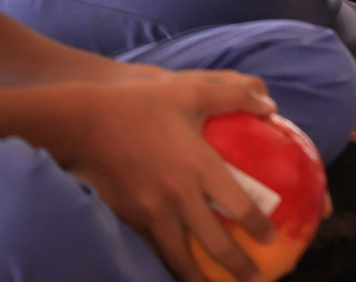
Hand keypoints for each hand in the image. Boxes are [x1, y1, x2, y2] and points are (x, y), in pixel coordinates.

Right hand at [55, 71, 281, 281]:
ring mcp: (149, 211)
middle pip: (213, 243)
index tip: (273, 238)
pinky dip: (166, 264)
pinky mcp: (127, 217)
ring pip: (178, 257)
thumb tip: (271, 106)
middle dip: (237, 266)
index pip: (239, 206)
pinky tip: (176, 269)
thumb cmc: (141, 104)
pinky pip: (151, 248)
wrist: (83, 124)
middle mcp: (177, 196)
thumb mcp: (193, 91)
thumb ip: (236, 97)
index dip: (259, 226)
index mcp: (199, 167)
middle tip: (255, 278)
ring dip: (198, 277)